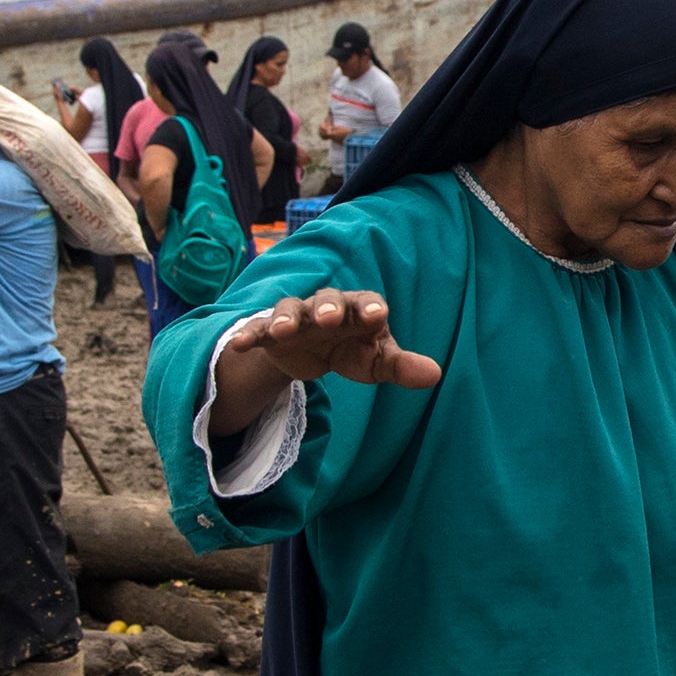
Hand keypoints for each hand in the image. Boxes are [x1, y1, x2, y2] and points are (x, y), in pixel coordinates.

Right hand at [219, 289, 444, 397]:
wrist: (311, 352)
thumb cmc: (352, 350)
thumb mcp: (375, 361)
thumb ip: (401, 366)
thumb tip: (435, 375)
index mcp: (358, 309)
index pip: (366, 303)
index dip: (370, 308)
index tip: (375, 315)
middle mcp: (326, 307)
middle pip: (327, 301)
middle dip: (327, 307)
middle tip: (328, 317)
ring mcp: (297, 317)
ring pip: (291, 309)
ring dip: (286, 317)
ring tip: (282, 331)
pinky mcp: (270, 332)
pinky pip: (258, 328)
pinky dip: (248, 333)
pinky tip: (239, 343)